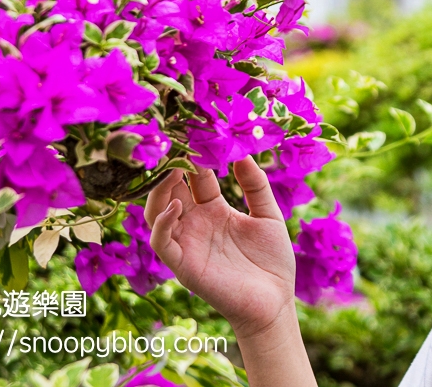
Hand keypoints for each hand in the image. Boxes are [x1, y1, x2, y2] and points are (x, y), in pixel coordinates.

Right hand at [144, 157, 294, 339]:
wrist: (275, 301)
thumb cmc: (272, 261)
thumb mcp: (268, 215)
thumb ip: (255, 185)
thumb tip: (242, 152)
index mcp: (214, 209)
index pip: (195, 177)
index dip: (195, 155)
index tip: (196, 131)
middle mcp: (195, 223)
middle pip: (171, 189)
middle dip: (170, 167)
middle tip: (176, 143)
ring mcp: (187, 243)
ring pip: (156, 211)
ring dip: (160, 190)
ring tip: (173, 169)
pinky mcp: (183, 265)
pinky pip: (161, 241)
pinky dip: (163, 222)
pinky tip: (177, 205)